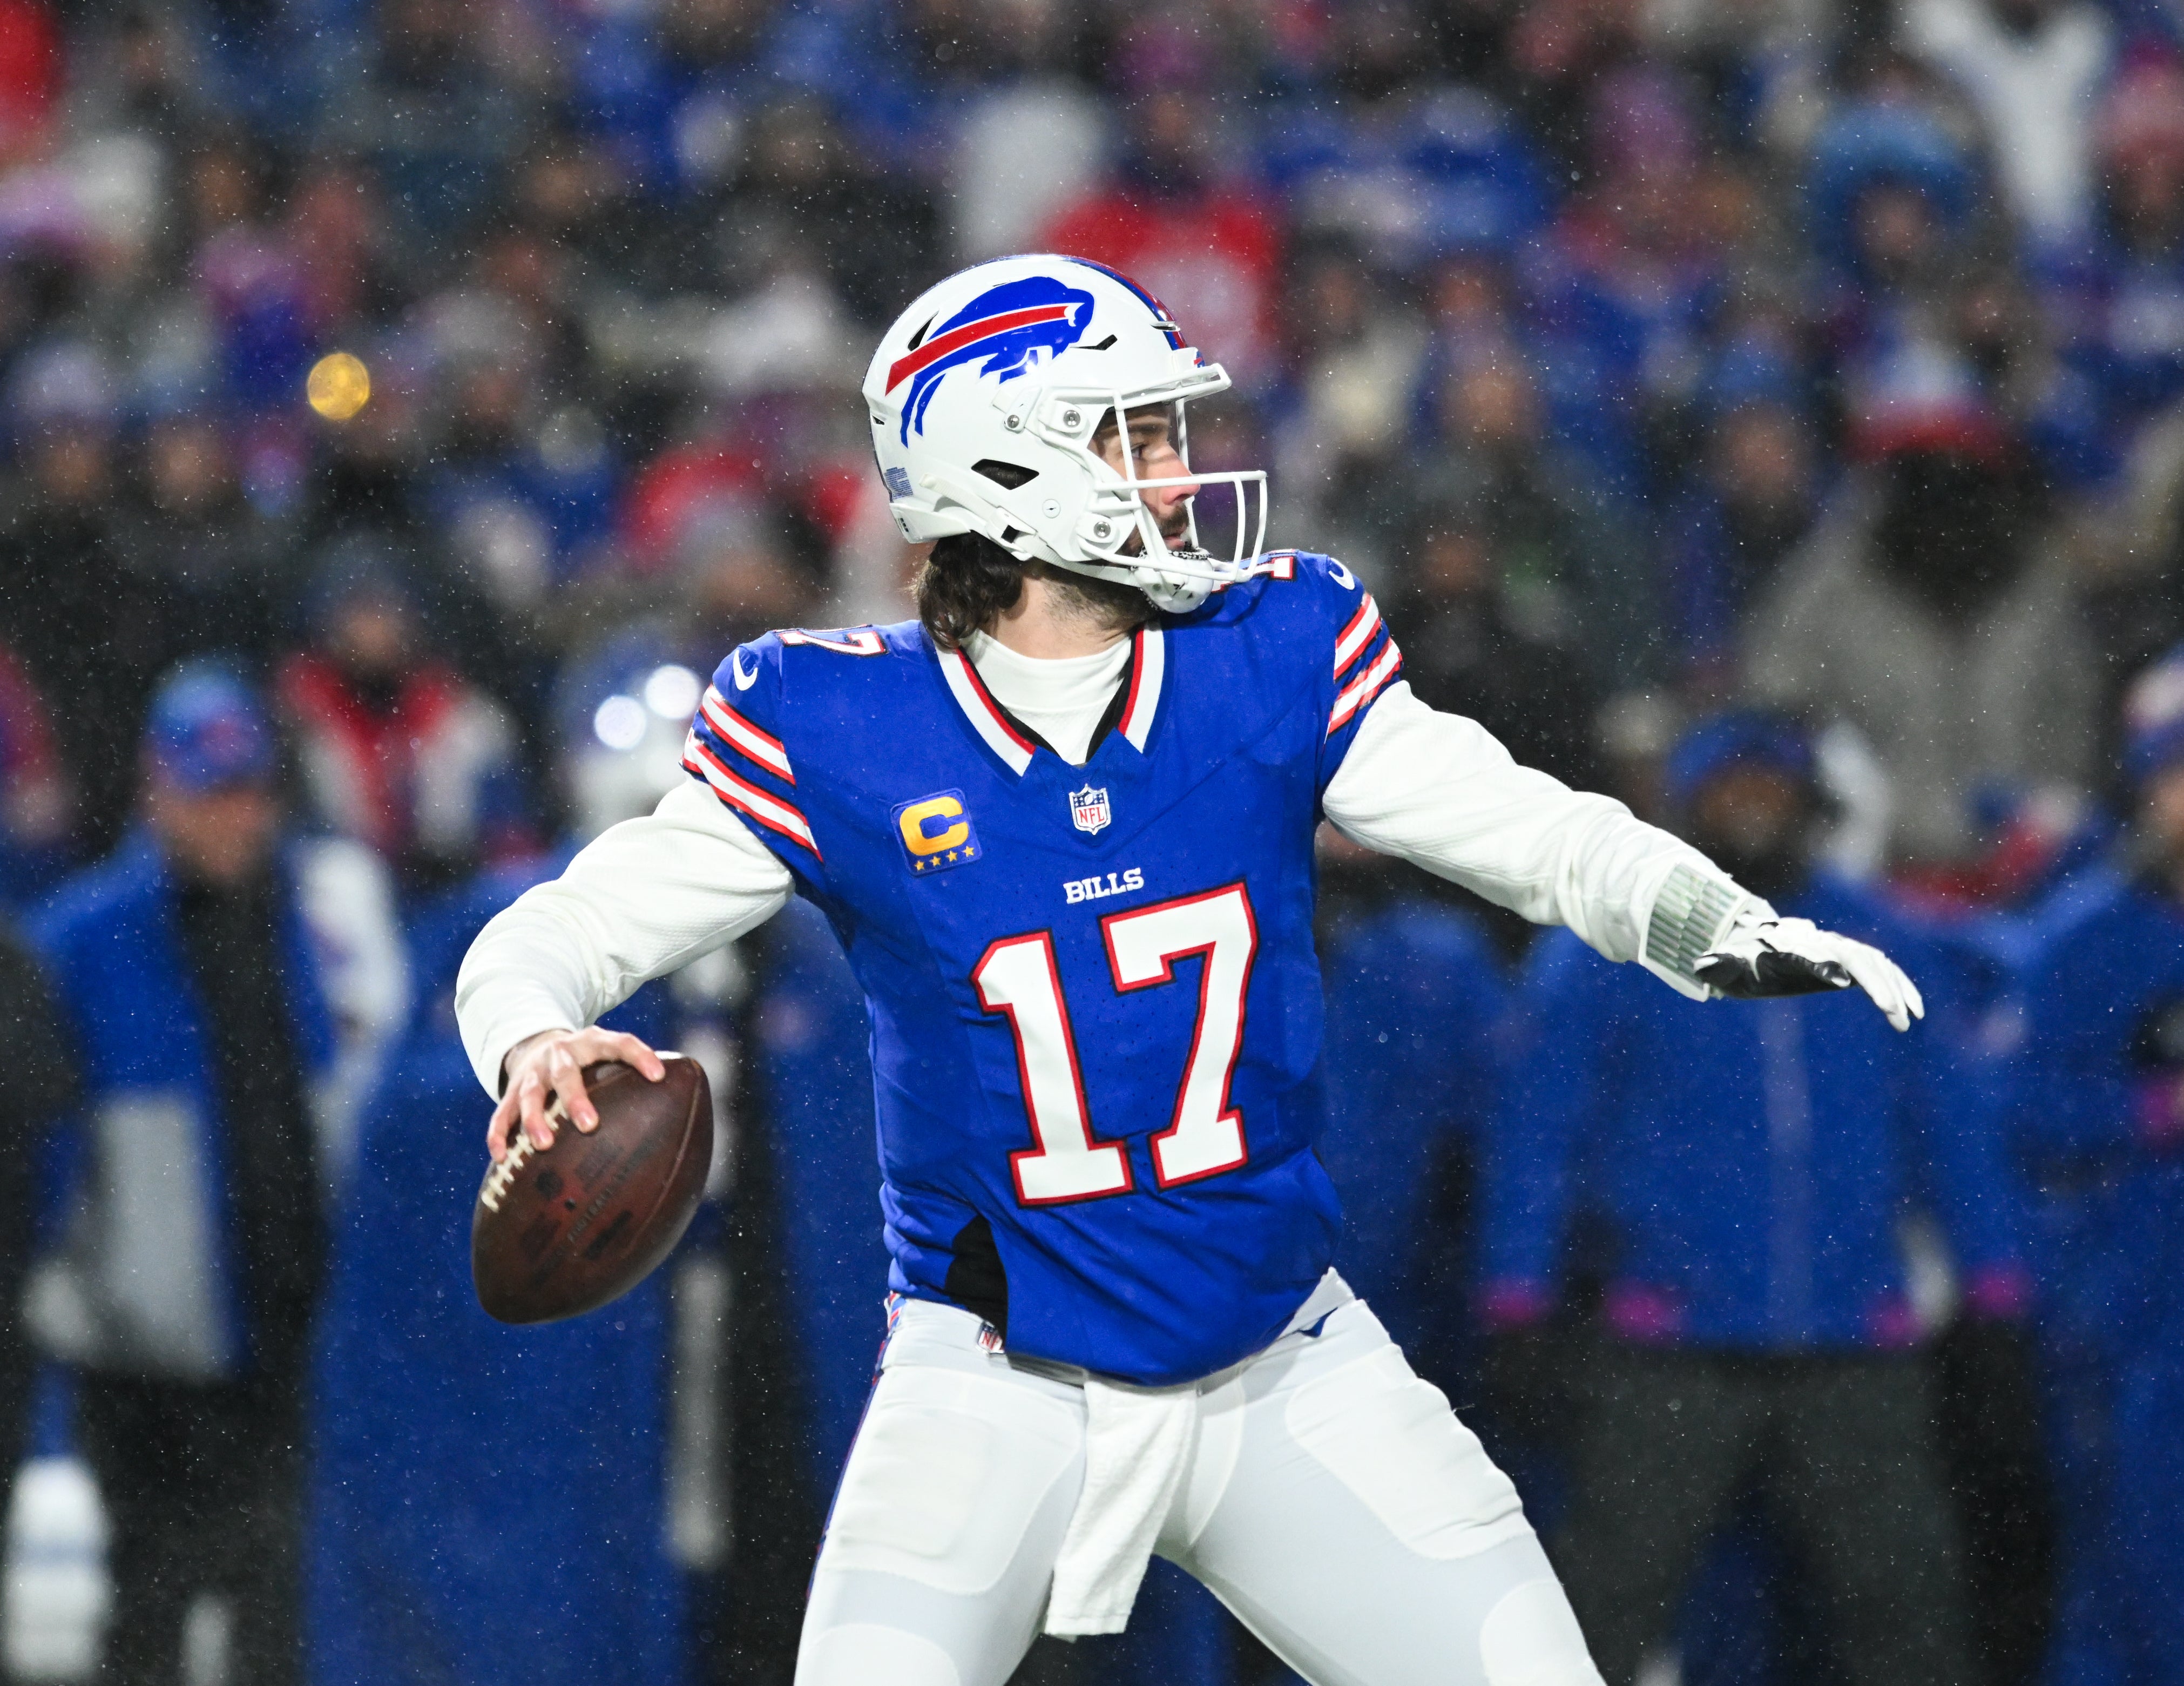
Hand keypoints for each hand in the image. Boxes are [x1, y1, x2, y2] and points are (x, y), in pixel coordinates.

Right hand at [488, 1027, 665, 1162]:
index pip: (620, 1042)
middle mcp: (560, 1053)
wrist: (537, 1042)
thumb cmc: (588, 1061)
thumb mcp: (608, 1057)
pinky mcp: (512, 1090)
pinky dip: (500, 1134)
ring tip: (543, 1145)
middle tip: (590, 1125)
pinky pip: (502, 1113)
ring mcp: (533, 1072)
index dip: (639, 1055)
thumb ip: (635, 1079)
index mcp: (591, 1042)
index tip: (658, 1075)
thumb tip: (684, 1118)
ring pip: (530, 1094)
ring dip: (535, 1119)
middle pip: (566, 1072)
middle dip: (576, 1098)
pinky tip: (501, 1157)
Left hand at [1696, 910, 1923, 1030]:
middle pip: (1852, 956)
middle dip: (1873, 982)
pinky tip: (1913, 1011)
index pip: (1807, 953)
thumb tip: (1703, 966)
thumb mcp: (1724, 965)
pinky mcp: (1850, 960)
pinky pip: (1881, 969)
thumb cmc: (1739, 960)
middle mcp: (1817, 942)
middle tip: (1891, 1012)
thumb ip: (1717, 965)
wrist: (1755, 943)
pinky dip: (1899, 985)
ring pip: (1873, 962)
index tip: (1841, 980)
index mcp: (1786, 946)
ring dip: (1894, 987)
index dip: (1823, 964)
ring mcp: (1837, 948)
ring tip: (1907, 1019)